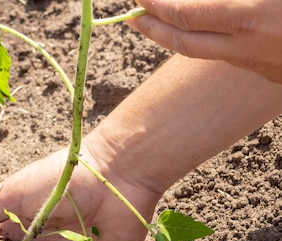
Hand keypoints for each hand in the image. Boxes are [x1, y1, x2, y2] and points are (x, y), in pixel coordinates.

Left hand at [127, 0, 281, 83]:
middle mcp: (248, 49)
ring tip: (161, 20)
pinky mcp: (273, 75)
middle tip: (132, 16)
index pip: (186, 15)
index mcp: (251, 19)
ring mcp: (260, 66)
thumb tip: (192, 1)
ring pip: (206, 52)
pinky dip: (208, 41)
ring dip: (178, 37)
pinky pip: (230, 55)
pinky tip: (203, 30)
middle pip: (183, 43)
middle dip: (152, 28)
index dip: (156, 5)